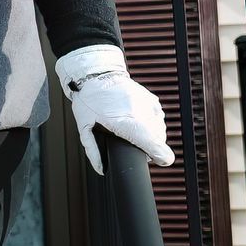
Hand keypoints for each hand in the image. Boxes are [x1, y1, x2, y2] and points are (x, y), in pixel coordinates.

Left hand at [57, 44, 174, 174]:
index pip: (156, 147)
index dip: (160, 157)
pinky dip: (150, 123)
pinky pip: (158, 119)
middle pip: (158, 141)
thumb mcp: (85, 128)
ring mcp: (150, 107)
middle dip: (147, 146)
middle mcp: (143, 115)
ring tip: (131, 129)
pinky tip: (136, 118)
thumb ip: (94, 150)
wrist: (96, 76)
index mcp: (128, 124)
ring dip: (150, 135)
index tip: (158, 160)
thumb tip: (102, 169)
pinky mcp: (153, 101)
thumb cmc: (88, 102)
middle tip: (130, 142)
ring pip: (160, 130)